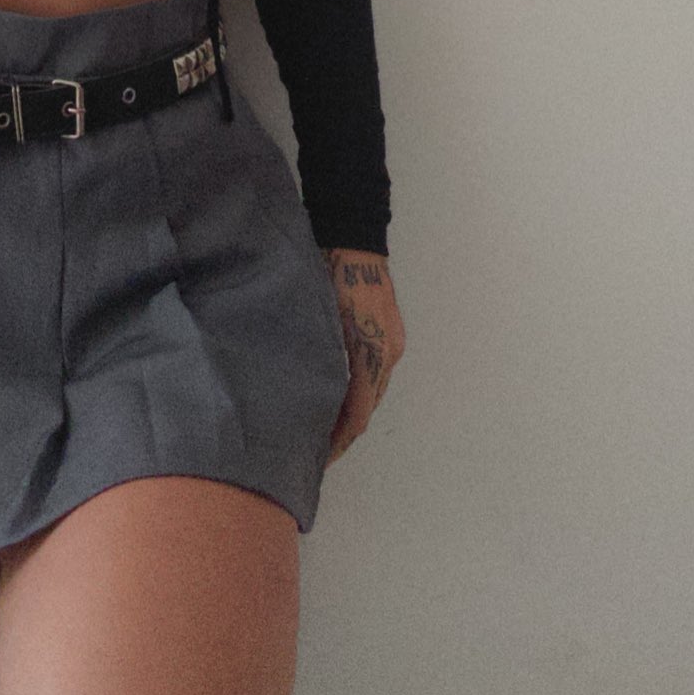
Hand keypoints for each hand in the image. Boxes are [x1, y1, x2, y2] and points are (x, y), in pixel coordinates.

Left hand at [323, 249, 403, 463]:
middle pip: (368, 407)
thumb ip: (315, 357)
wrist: (352, 235)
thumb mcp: (316, 316)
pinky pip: (375, 375)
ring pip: (372, 393)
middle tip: (315, 454)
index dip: (338, 441)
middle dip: (344, 434)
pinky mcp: (389, 334)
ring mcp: (392, 343)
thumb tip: (301, 398)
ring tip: (324, 433)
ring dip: (351, 415)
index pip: (358, 413)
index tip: (318, 459)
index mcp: (371, 351)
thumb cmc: (327, 269)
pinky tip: (337, 400)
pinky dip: (358, 393)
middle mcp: (388, 352)